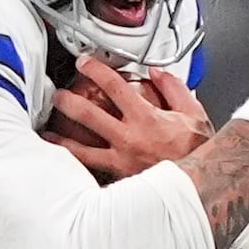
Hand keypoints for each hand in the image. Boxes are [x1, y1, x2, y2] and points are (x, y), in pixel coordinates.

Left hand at [47, 57, 212, 182]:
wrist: (200, 185)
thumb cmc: (197, 152)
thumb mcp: (193, 113)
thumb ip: (174, 89)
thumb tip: (158, 74)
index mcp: (145, 119)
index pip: (114, 87)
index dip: (96, 70)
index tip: (84, 63)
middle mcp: (129, 139)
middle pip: (89, 115)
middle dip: (69, 101)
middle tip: (58, 95)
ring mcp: (121, 161)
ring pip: (83, 151)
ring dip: (62, 141)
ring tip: (48, 134)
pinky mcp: (120, 179)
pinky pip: (94, 172)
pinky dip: (78, 169)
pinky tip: (66, 166)